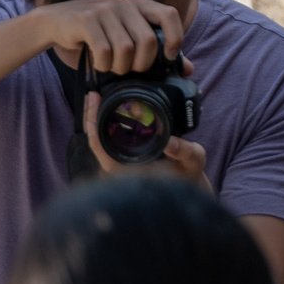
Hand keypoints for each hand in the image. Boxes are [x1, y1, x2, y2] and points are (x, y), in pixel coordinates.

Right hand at [34, 0, 185, 74]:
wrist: (57, 22)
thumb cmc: (98, 34)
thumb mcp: (128, 38)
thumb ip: (157, 52)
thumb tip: (188, 69)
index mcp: (139, 4)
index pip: (170, 15)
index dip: (175, 38)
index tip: (167, 57)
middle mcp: (124, 3)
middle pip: (148, 40)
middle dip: (143, 64)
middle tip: (131, 70)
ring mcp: (105, 9)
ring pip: (126, 49)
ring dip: (120, 68)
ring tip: (113, 68)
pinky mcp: (86, 20)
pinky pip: (105, 51)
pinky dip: (104, 65)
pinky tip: (99, 64)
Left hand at [81, 91, 206, 181]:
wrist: (186, 189)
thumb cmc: (187, 177)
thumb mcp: (192, 163)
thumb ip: (185, 152)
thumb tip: (170, 143)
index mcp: (131, 171)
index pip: (102, 147)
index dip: (95, 125)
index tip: (95, 102)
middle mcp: (121, 168)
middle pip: (95, 140)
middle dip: (90, 116)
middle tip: (92, 95)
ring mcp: (120, 163)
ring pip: (99, 140)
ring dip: (95, 118)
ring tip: (95, 97)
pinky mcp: (123, 157)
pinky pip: (107, 141)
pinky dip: (103, 124)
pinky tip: (105, 109)